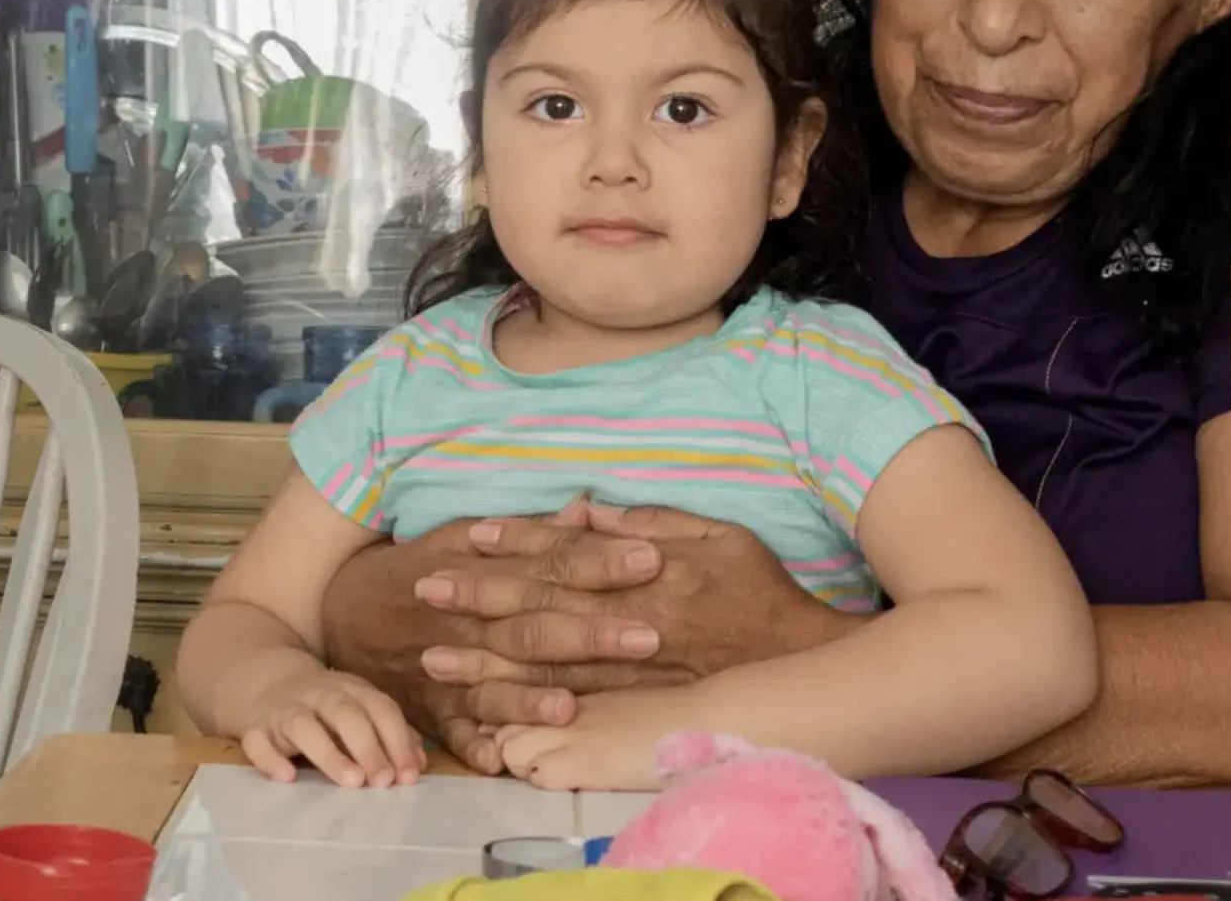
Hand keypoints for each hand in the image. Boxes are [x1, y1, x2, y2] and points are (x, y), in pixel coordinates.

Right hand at [238, 670, 425, 788]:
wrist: (270, 683)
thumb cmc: (328, 709)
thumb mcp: (362, 711)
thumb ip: (392, 735)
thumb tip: (417, 765)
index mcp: (352, 690)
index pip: (380, 709)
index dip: (396, 741)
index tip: (407, 777)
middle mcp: (319, 695)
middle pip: (345, 714)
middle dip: (368, 747)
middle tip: (383, 781)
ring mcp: (284, 710)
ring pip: (303, 725)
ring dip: (329, 753)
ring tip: (351, 782)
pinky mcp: (255, 728)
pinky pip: (258, 742)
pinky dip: (270, 759)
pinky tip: (287, 777)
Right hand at [318, 499, 678, 773]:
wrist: (337, 611)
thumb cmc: (415, 568)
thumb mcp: (459, 535)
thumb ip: (525, 531)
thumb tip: (585, 510)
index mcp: (482, 574)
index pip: (548, 567)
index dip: (597, 563)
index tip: (650, 559)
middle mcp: (467, 624)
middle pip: (533, 628)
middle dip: (589, 634)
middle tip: (647, 636)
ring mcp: (446, 670)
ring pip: (494, 685)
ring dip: (530, 698)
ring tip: (573, 705)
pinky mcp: (429, 709)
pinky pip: (450, 731)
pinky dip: (472, 745)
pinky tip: (500, 760)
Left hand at [418, 502, 848, 726]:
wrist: (804, 661)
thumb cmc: (760, 589)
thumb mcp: (717, 534)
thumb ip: (649, 521)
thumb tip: (583, 510)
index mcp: (650, 571)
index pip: (569, 554)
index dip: (516, 544)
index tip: (469, 537)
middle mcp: (635, 621)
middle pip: (545, 610)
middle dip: (482, 601)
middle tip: (426, 591)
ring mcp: (633, 671)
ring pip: (547, 667)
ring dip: (488, 664)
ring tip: (435, 661)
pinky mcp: (636, 707)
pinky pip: (572, 712)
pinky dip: (529, 716)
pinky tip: (487, 719)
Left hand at [494, 690, 688, 791]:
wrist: (708, 717)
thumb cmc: (676, 716)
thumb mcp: (623, 709)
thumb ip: (594, 718)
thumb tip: (584, 733)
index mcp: (573, 697)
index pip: (515, 706)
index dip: (513, 728)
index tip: (520, 741)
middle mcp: (564, 710)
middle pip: (502, 725)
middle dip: (508, 747)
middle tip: (531, 763)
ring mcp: (573, 735)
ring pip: (511, 750)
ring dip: (522, 767)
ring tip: (550, 775)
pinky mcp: (587, 761)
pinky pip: (539, 774)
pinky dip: (543, 783)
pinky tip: (566, 784)